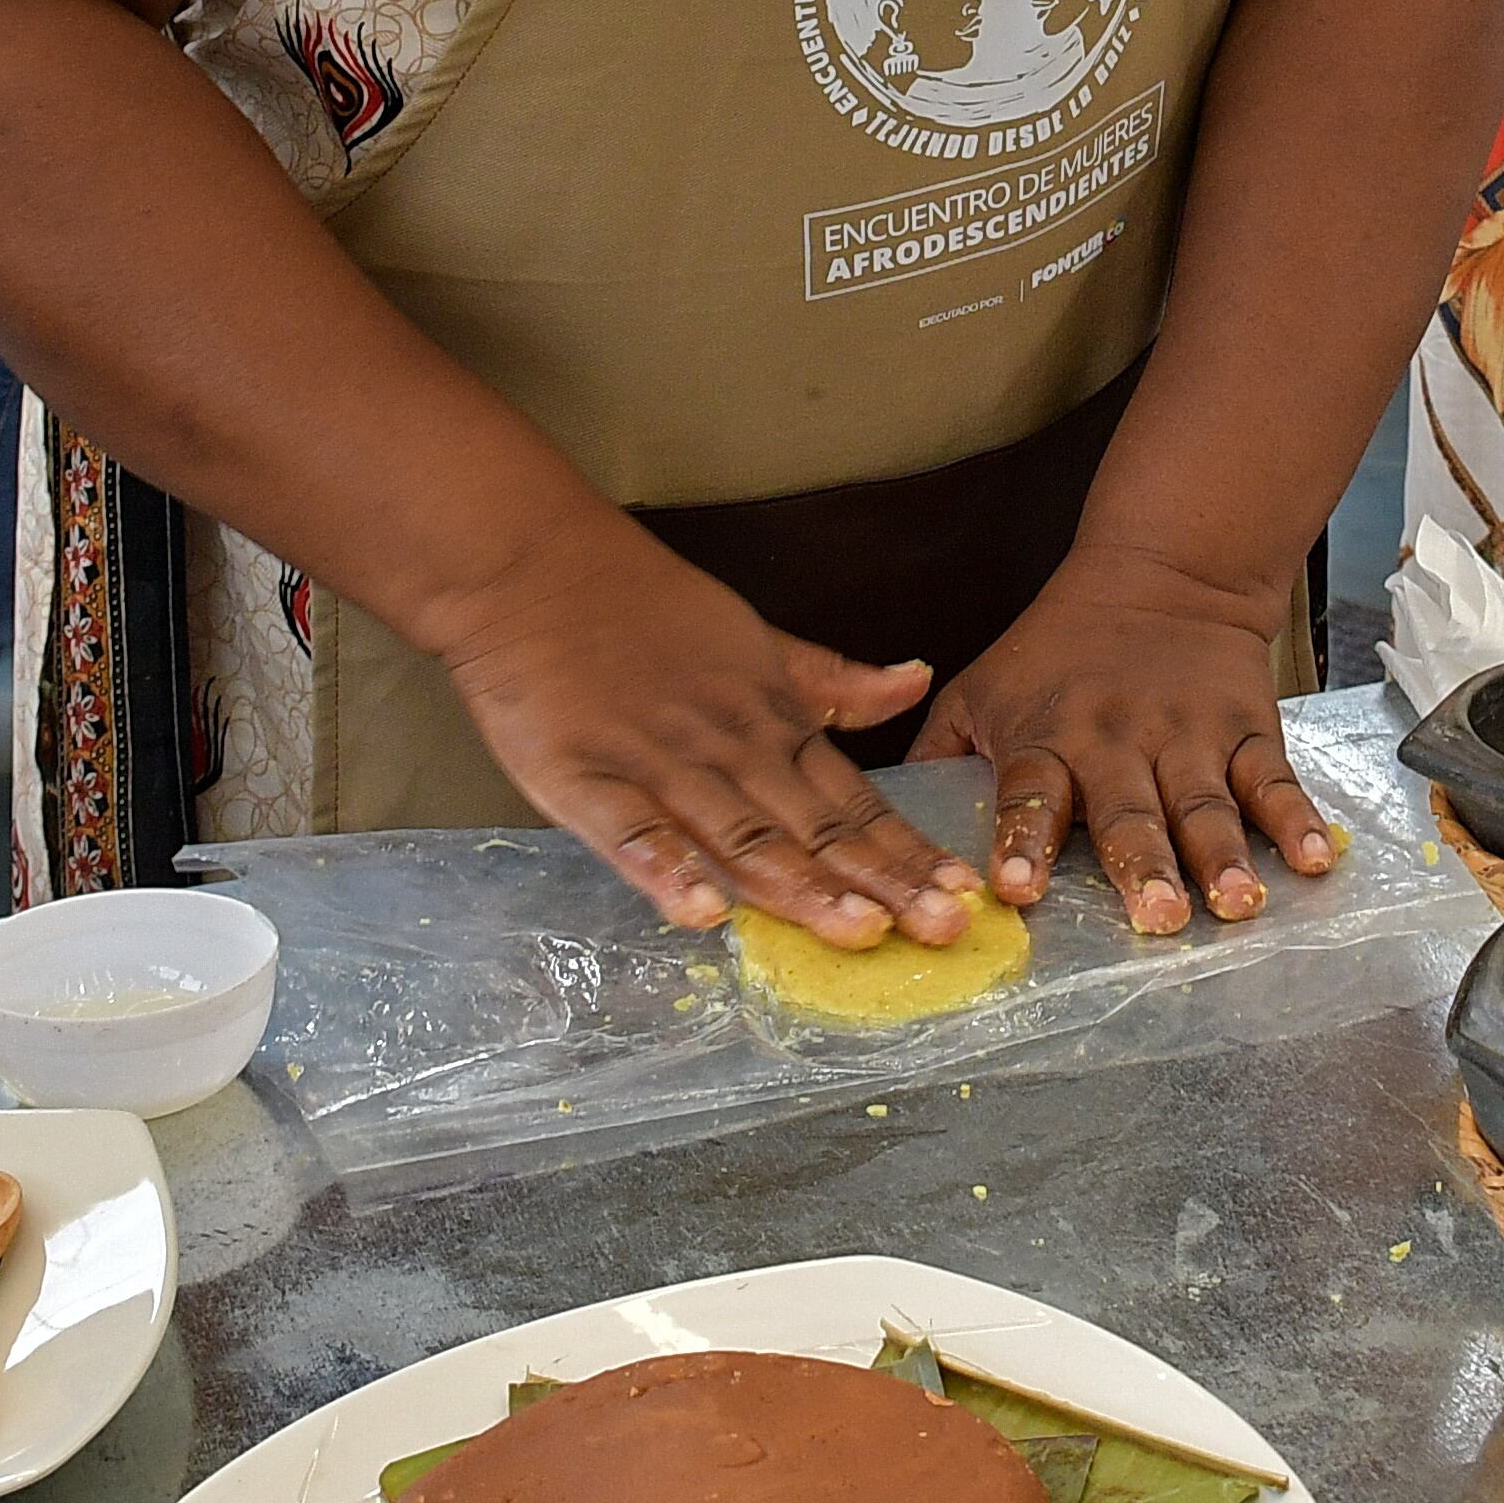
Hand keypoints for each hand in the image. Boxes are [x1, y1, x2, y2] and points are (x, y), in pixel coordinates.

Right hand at [432, 527, 980, 946]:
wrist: (539, 571)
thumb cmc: (653, 614)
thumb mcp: (761, 642)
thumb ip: (834, 682)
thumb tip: (919, 677)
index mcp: (773, 723)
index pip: (854, 800)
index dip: (907, 850)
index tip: (964, 894)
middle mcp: (730, 749)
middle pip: (815, 830)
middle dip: (883, 882)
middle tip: (945, 929)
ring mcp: (658, 765)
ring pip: (741, 838)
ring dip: (802, 887)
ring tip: (861, 931)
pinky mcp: (583, 777)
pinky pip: (632, 833)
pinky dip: (667, 870)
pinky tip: (701, 913)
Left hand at [910, 547, 1330, 933]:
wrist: (1163, 572)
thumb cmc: (1058, 650)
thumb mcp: (981, 688)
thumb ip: (936, 756)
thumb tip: (884, 832)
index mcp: (1046, 737)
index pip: (1030, 794)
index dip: (1023, 840)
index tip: (1017, 889)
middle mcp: (1117, 742)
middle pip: (1130, 810)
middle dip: (1144, 866)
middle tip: (1158, 919)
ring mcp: (1189, 737)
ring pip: (1206, 805)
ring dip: (1225, 857)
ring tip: (1238, 905)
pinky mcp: (1246, 729)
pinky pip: (1274, 780)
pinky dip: (1298, 820)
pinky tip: (1316, 861)